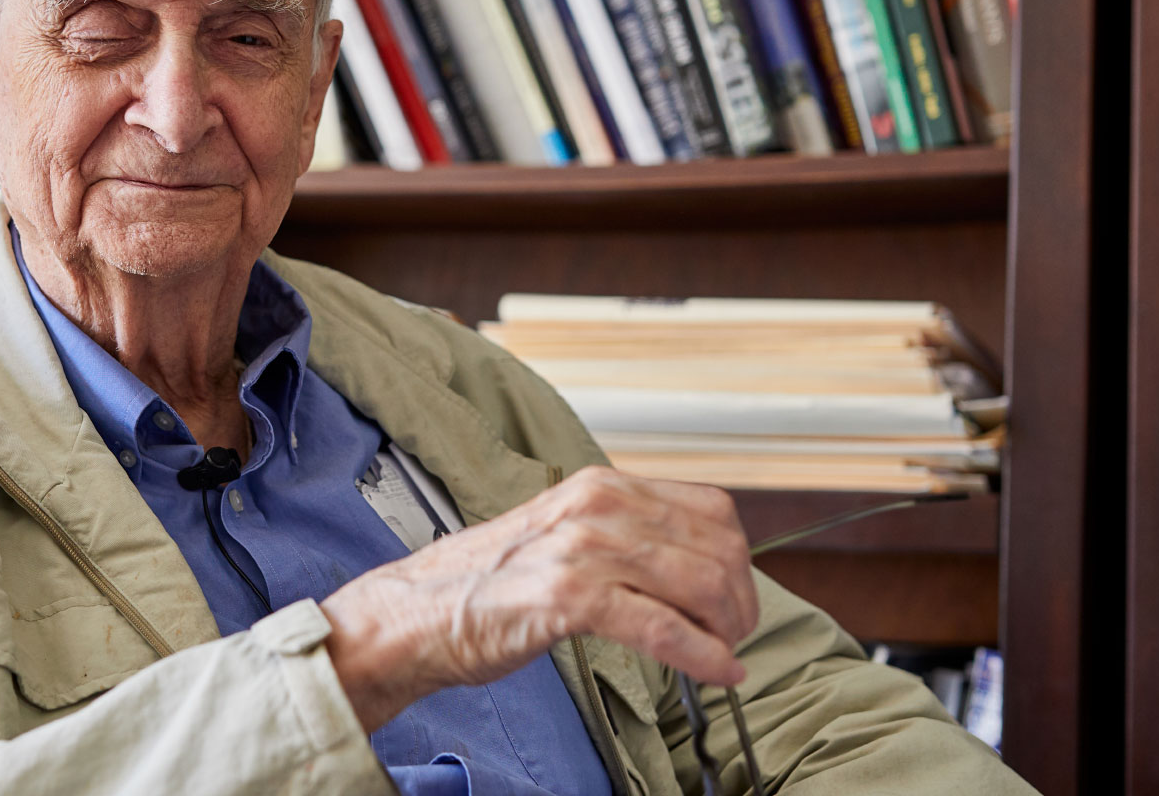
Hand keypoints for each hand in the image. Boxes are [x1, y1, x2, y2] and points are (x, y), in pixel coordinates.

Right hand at [319, 466, 756, 731]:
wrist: (418, 612)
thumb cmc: (489, 585)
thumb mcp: (566, 537)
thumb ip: (624, 539)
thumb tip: (694, 568)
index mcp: (602, 486)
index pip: (711, 509)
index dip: (737, 558)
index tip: (736, 597)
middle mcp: (599, 505)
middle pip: (716, 547)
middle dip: (740, 600)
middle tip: (735, 635)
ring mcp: (583, 548)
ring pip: (699, 583)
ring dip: (727, 628)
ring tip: (725, 655)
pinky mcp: (568, 596)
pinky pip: (661, 626)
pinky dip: (701, 654)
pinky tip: (717, 671)